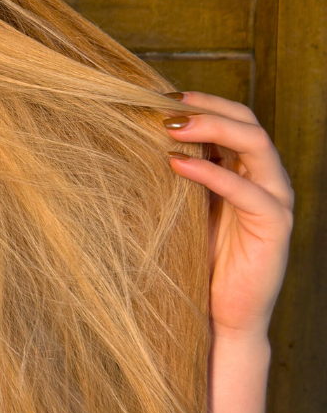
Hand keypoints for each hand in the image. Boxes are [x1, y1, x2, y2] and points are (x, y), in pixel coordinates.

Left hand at [162, 91, 293, 337]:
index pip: (234, 119)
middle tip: (165, 106)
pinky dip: (212, 173)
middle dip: (208, 108)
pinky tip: (177, 164)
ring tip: (171, 127)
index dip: (203, 103)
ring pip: (256, 145)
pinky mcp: (275, 226)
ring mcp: (276, 200)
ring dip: (213, 129)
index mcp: (245, 170)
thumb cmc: (194, 261)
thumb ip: (176, 175)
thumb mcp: (182, 209)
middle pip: (248, 122)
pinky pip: (248, 191)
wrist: (217, 316)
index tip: (160, 97)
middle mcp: (266, 179)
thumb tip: (136, 140)